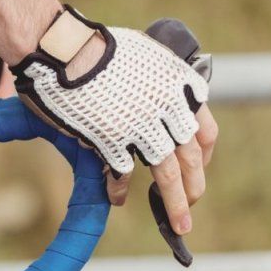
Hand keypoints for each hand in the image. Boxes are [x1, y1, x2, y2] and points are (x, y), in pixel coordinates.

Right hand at [14, 9, 215, 234]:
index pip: (205, 131)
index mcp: (180, 86)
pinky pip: (123, 174)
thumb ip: (160, 80)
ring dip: (175, 204)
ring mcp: (142, 127)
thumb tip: (166, 95)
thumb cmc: (98, 46)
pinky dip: (120, 189)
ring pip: (167, 174)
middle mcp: (168, 109)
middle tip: (192, 205)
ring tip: (179, 224)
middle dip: (195, 187)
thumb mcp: (145, 55)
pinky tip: (117, 198)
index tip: (199, 167)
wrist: (65, 49)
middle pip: (191, 158)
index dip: (204, 155)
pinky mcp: (113, 141)